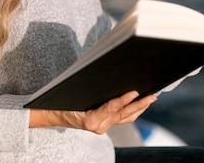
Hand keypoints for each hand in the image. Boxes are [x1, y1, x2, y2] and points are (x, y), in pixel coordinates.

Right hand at [29, 91, 156, 133]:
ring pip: (125, 118)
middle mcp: (98, 126)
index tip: (135, 92)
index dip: (124, 100)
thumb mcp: (72, 93)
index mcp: (90, 120)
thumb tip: (108, 76)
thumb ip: (88, 88)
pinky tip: (139, 104)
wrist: (51, 114)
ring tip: (151, 98)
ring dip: (139, 108)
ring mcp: (102, 127)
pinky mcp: (103, 125)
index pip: (111, 108)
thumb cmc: (59, 102)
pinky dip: (132, 111)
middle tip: (152, 95)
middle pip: (124, 115)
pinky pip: (121, 119)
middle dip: (140, 104)